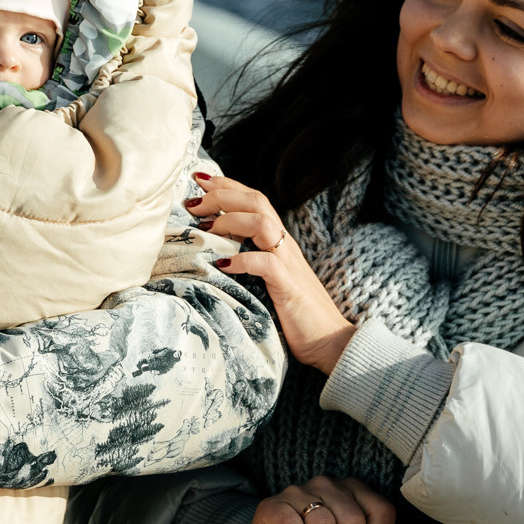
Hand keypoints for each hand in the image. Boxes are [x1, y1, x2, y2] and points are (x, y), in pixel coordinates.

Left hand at [194, 174, 355, 372]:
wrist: (330, 342)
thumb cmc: (295, 314)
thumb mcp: (269, 281)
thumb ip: (251, 262)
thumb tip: (215, 255)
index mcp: (280, 242)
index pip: (255, 200)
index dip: (228, 186)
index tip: (199, 180)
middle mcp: (286, 246)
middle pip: (257, 201)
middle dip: (222, 195)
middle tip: (193, 204)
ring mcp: (289, 264)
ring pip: (263, 222)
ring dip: (229, 221)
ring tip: (205, 230)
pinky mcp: (289, 287)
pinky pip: (265, 263)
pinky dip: (241, 260)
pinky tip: (222, 267)